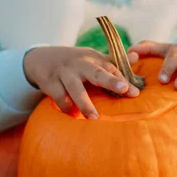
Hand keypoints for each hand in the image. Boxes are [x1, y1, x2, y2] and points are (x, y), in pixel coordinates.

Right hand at [23, 46, 139, 118]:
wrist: (40, 58)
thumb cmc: (74, 63)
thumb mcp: (92, 59)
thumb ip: (113, 63)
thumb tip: (136, 58)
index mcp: (93, 59)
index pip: (112, 69)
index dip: (123, 80)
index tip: (135, 92)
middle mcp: (80, 64)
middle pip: (96, 72)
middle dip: (110, 80)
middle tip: (123, 89)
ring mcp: (64, 72)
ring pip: (76, 88)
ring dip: (85, 103)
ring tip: (94, 117)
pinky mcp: (50, 82)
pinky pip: (59, 97)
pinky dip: (66, 107)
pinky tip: (73, 116)